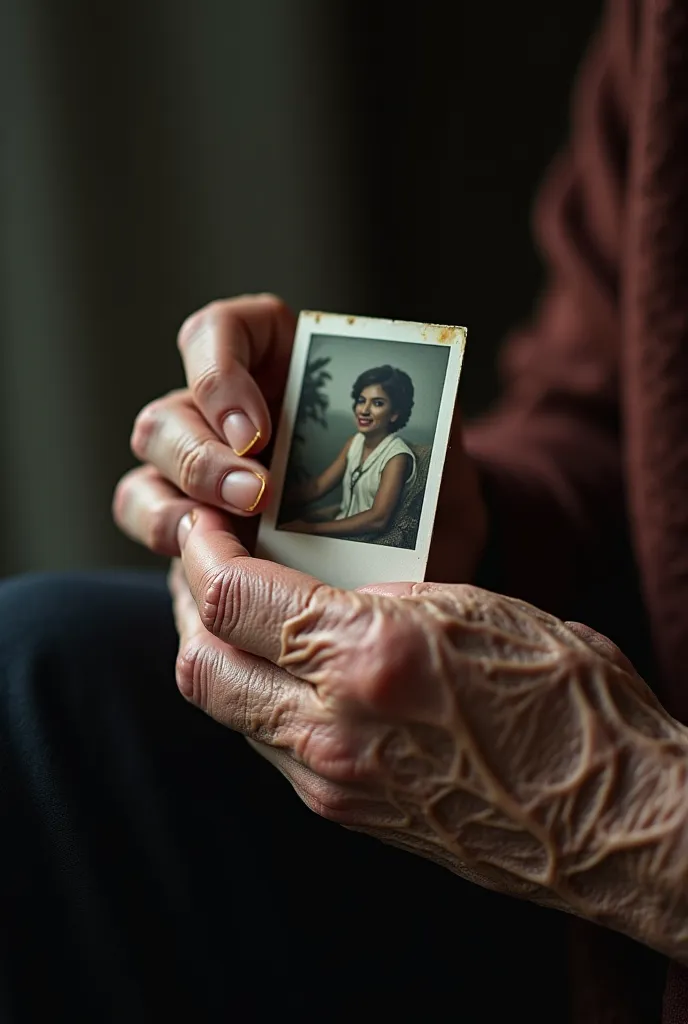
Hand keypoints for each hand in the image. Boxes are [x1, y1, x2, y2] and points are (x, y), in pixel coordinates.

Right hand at [113, 293, 486, 578]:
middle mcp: (227, 415)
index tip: (256, 427)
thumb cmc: (426, 498)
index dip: (218, 370)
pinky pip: (154, 521)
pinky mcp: (196, 528)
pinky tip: (216, 568)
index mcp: (277, 368)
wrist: (420, 567)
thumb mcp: (439, 455)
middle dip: (202, 454)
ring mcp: (203, 472)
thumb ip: (423, 425)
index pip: (217, 334)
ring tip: (230, 534)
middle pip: (172, 413)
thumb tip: (403, 406)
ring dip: (178, 500)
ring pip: (151, 467)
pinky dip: (172, 539)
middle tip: (254, 493)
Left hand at [173, 507, 687, 961]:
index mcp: (368, 656)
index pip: (234, 599)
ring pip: (225, 710)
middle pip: (201, 663)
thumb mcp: (475, 610)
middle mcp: (333, 726)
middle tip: (203, 565)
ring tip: (234, 613)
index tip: (205, 525)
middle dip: (186, 604)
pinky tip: (281, 669)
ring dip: (213, 654)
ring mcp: (332, 779)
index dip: (202, 553)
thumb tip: (325, 591)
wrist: (607, 820)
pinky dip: (253, 699)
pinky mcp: (344, 812)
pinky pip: (267, 746)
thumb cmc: (567, 701)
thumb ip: (382, 598)